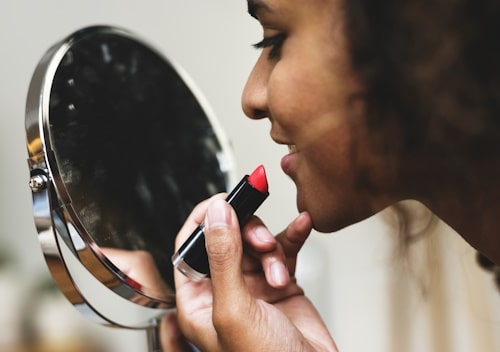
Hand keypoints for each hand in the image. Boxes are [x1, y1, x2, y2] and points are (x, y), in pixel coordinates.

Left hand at [173, 195, 337, 350]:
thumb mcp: (235, 309)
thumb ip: (223, 258)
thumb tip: (216, 214)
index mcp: (198, 301)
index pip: (189, 247)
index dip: (204, 220)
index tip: (223, 200)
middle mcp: (223, 290)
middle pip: (226, 238)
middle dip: (246, 233)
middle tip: (261, 240)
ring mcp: (252, 287)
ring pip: (255, 243)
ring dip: (271, 247)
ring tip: (280, 271)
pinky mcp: (278, 284)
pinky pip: (282, 250)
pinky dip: (292, 237)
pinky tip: (301, 226)